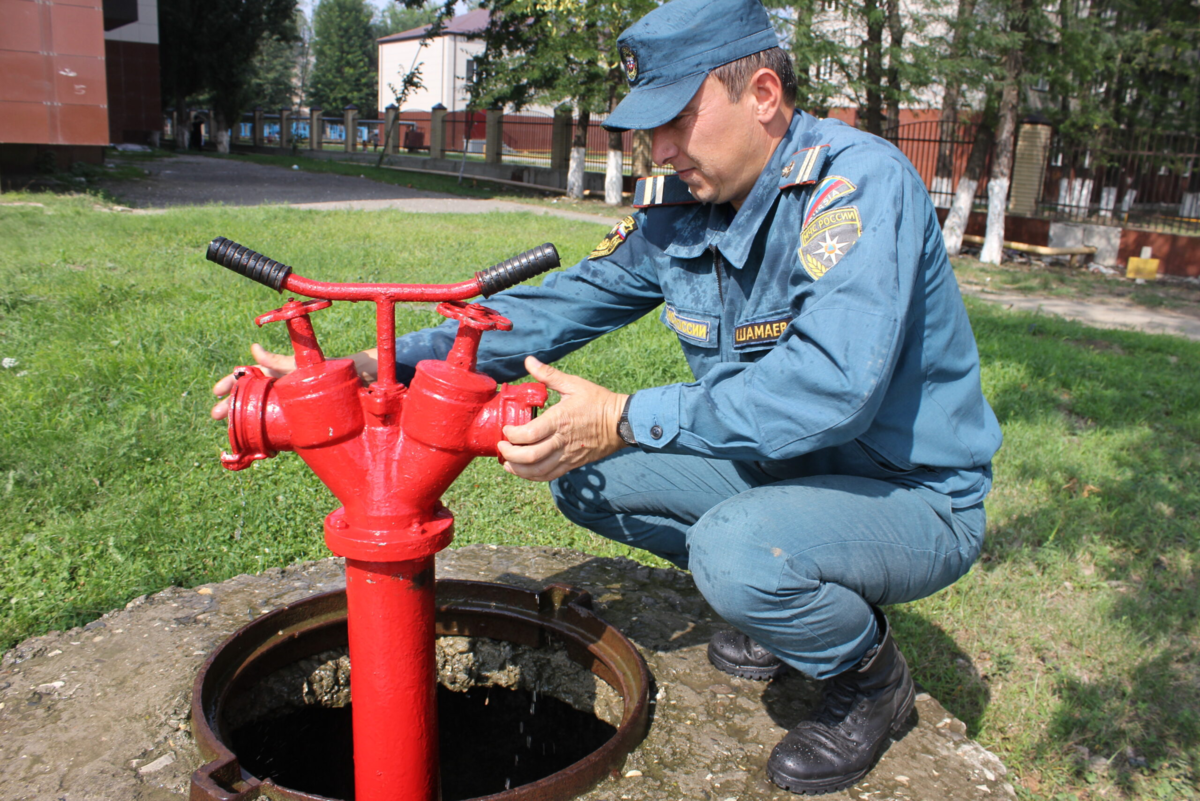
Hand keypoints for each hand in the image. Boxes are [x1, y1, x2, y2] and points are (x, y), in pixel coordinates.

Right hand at [210, 346, 379, 420]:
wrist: (352, 386)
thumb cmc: (324, 371)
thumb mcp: (298, 365)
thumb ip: (278, 361)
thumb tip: (253, 348)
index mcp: (276, 373)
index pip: (248, 376)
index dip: (231, 382)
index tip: (216, 392)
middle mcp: (278, 389)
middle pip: (249, 397)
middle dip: (231, 405)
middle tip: (216, 415)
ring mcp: (285, 405)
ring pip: (258, 413)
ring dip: (242, 421)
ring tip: (230, 432)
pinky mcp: (294, 420)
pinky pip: (274, 427)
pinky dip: (261, 435)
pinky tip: (251, 444)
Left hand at [498, 356, 627, 481]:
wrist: (621, 422)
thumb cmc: (598, 401)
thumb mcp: (573, 384)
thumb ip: (548, 375)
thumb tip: (529, 361)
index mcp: (559, 420)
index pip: (529, 434)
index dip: (512, 435)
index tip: (506, 429)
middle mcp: (561, 441)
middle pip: (530, 457)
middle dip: (510, 454)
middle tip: (502, 446)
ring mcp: (567, 455)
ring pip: (537, 471)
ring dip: (518, 469)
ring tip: (508, 462)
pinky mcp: (572, 464)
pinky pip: (549, 476)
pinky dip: (532, 476)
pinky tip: (524, 470)